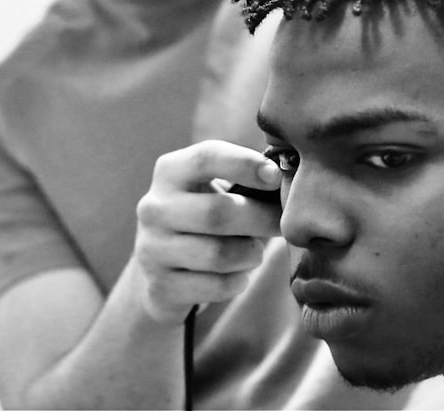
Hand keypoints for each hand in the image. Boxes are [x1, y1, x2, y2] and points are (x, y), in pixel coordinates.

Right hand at [133, 140, 281, 322]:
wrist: (162, 266)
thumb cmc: (206, 214)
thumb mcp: (214, 187)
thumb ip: (246, 178)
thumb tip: (291, 177)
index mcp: (170, 172)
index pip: (206, 158)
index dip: (245, 164)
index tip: (276, 176)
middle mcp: (154, 207)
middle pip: (219, 213)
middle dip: (261, 219)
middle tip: (284, 224)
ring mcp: (152, 249)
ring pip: (220, 254)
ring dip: (250, 254)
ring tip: (254, 251)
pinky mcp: (160, 286)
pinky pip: (216, 286)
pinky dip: (237, 281)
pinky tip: (237, 274)